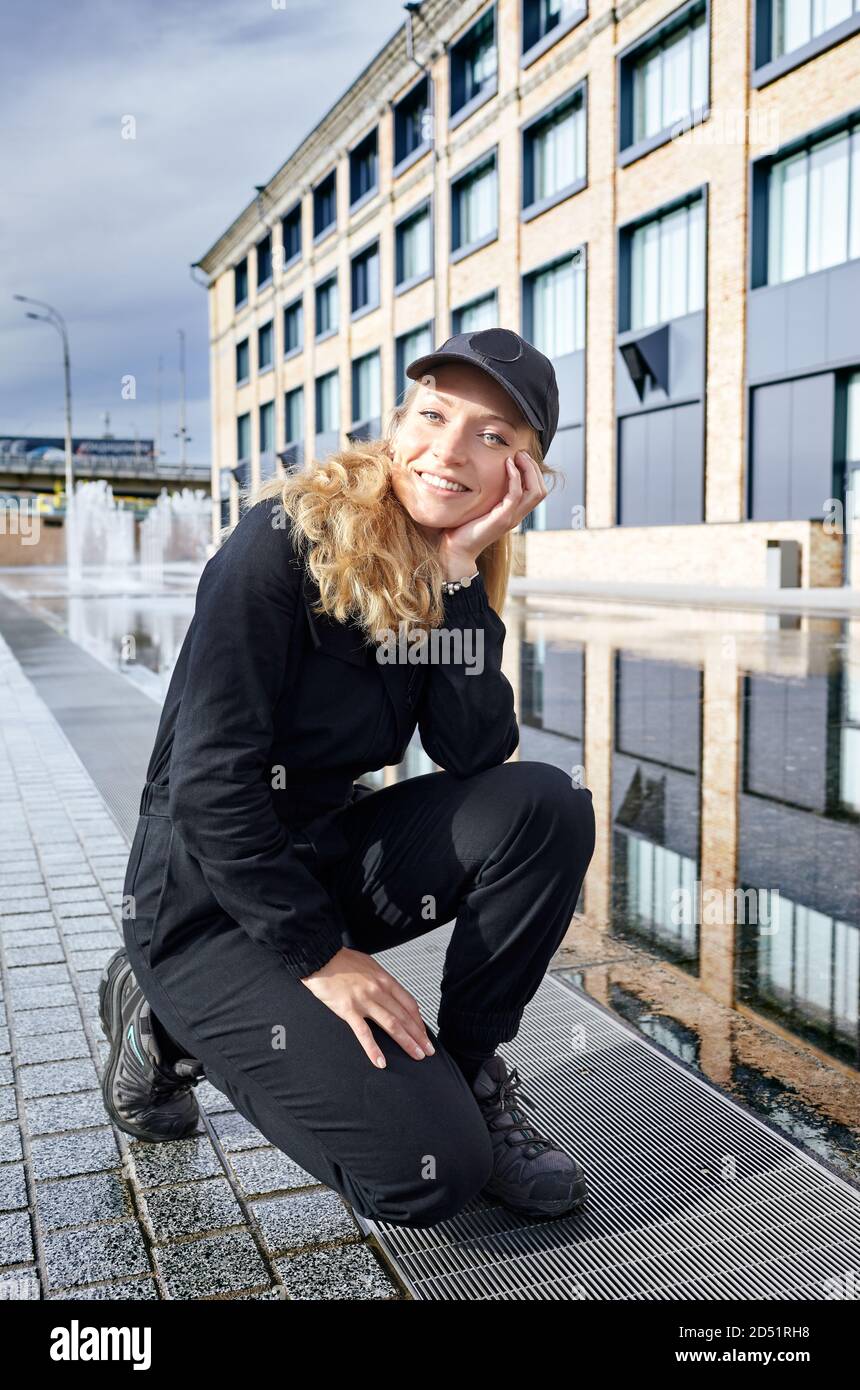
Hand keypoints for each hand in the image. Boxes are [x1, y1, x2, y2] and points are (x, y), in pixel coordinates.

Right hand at [300, 946, 435, 1067]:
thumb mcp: (370, 966)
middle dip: (419, 1036)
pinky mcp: (348, 1010)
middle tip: (427, 1050)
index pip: (409, 1003)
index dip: (419, 1020)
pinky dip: (373, 1049)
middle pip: (404, 1017)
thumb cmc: (342, 961)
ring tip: (416, 1055)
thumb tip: (393, 994)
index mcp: (384, 980)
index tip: (424, 1033)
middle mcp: (378, 990)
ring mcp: (364, 1001)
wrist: (321, 957)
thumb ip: (382, 981)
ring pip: (392, 1025)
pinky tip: (380, 1060)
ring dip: (406, 1042)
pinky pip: (364, 1033)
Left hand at [436, 450, 547, 575]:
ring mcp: (512, 518)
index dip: (533, 472)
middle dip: (534, 468)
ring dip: (529, 470)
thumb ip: (488, 493)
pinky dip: (515, 477)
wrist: (455, 549)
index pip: (536, 490)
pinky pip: (516, 494)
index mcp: (514, 512)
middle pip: (540, 490)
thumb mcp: (480, 506)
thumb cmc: (463, 527)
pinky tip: (507, 465)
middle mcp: (517, 515)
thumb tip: (484, 472)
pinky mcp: (503, 519)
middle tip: (521, 453)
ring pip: (535, 492)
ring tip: (517, 456)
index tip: (520, 456)